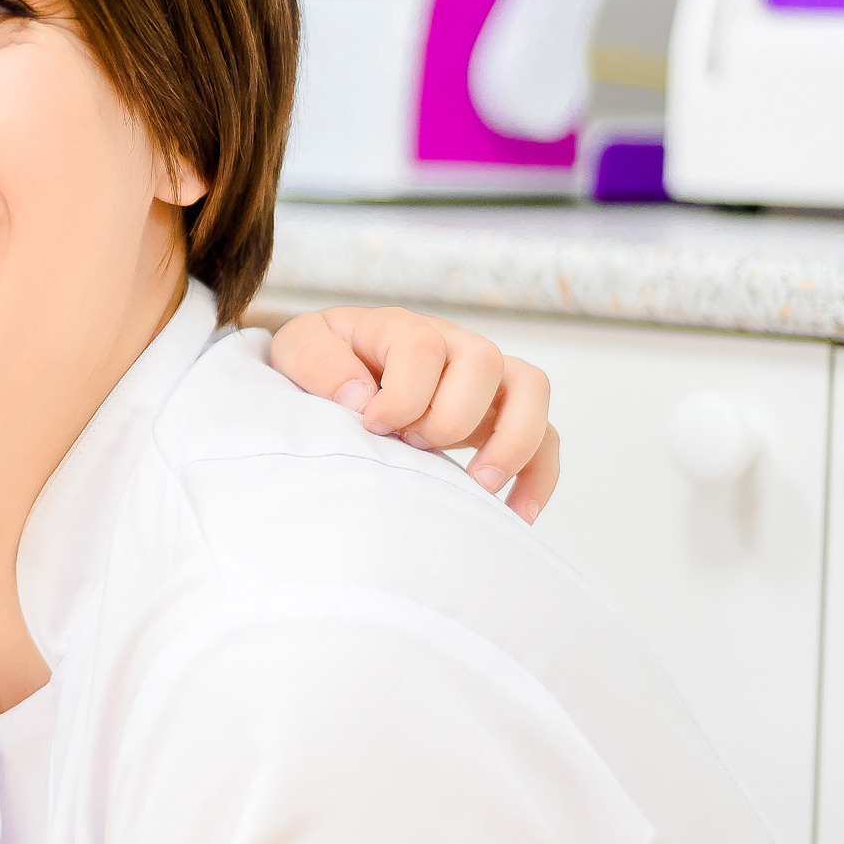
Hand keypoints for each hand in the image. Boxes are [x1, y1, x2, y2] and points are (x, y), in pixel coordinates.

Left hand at [267, 305, 559, 522]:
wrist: (335, 372)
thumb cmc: (322, 363)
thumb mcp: (299, 350)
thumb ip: (320, 364)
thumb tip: (362, 397)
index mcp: (403, 327)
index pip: (423, 348)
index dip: (402, 394)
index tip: (373, 426)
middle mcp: (454, 345)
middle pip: (485, 360)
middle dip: (450, 416)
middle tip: (413, 446)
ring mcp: (485, 381)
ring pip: (531, 389)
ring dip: (511, 441)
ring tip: (479, 486)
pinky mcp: (499, 418)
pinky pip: (545, 438)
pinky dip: (538, 476)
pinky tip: (517, 515)